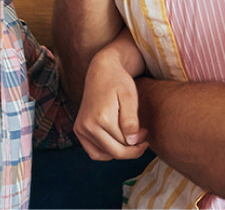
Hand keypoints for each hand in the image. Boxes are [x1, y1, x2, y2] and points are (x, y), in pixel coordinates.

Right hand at [74, 42, 148, 160]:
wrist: (101, 70)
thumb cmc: (119, 81)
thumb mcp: (130, 97)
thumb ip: (131, 121)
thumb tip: (132, 143)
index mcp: (101, 118)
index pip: (123, 144)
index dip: (138, 142)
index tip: (146, 133)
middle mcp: (87, 126)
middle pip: (113, 151)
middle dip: (131, 150)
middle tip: (143, 141)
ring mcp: (80, 129)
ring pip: (102, 154)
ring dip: (118, 152)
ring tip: (131, 140)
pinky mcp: (78, 129)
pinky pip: (92, 150)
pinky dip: (105, 151)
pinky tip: (117, 143)